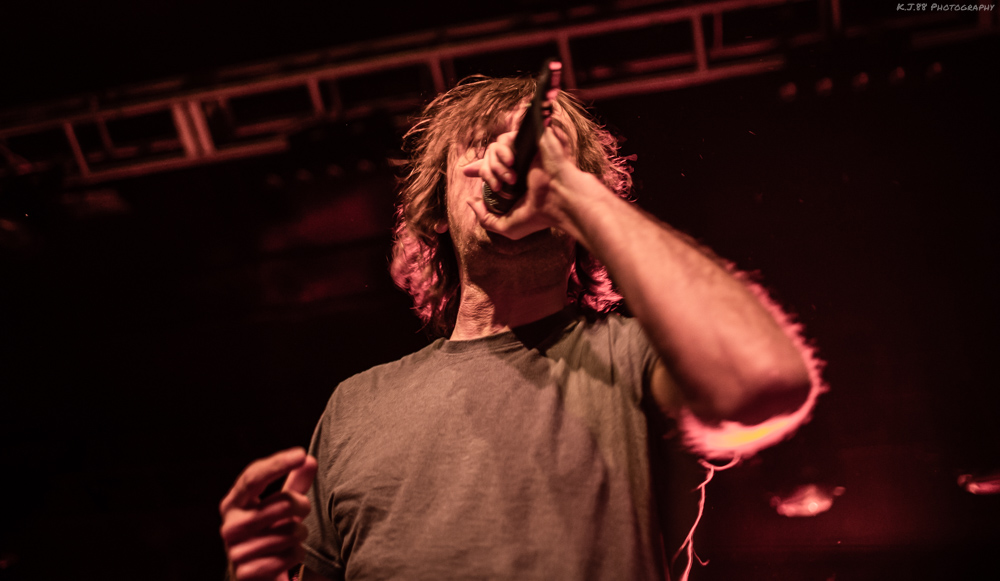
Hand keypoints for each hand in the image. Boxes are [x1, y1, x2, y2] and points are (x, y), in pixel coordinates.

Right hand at [220, 448, 317, 580]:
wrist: (256, 574)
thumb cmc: (270, 531)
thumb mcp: (281, 505)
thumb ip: (295, 484)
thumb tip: (310, 460)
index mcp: (234, 502)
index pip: (254, 477)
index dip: (278, 464)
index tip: (300, 454)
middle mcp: (230, 525)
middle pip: (283, 503)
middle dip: (302, 506)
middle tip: (300, 512)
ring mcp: (236, 551)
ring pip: (291, 532)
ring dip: (300, 535)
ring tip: (290, 538)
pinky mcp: (246, 573)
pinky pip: (289, 556)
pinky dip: (296, 555)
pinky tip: (285, 557)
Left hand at [461, 126, 577, 239]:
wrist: (560, 202)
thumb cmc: (538, 216)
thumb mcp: (507, 227)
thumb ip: (485, 219)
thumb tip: (470, 201)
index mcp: (515, 180)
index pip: (492, 166)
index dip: (478, 167)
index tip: (466, 172)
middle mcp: (520, 163)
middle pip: (489, 156)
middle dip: (486, 171)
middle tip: (497, 187)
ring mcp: (526, 150)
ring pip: (495, 145)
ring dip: (495, 164)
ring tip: (509, 179)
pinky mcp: (531, 138)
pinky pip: (506, 136)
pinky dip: (503, 151)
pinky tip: (512, 164)